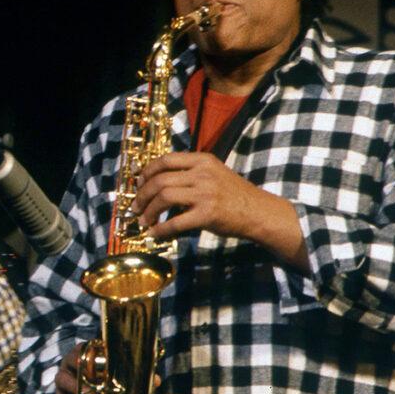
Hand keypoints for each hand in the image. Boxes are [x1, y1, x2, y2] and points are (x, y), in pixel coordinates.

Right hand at [53, 342, 162, 393]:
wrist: (91, 390)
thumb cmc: (110, 378)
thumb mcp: (122, 374)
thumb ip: (137, 375)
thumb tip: (156, 380)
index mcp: (86, 351)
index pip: (85, 348)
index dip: (93, 356)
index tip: (105, 366)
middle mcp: (70, 362)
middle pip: (71, 361)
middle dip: (83, 375)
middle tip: (97, 388)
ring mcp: (62, 379)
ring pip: (62, 380)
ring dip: (76, 391)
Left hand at [133, 152, 266, 239]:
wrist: (259, 212)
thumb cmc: (234, 194)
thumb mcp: (214, 173)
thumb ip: (190, 172)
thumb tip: (158, 180)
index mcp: (202, 161)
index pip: (166, 160)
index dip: (147, 172)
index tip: (139, 183)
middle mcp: (203, 174)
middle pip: (160, 180)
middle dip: (142, 195)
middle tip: (136, 207)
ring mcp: (206, 194)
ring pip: (164, 197)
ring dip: (149, 210)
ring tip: (143, 220)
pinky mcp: (208, 214)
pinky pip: (176, 222)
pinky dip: (161, 229)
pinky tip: (154, 233)